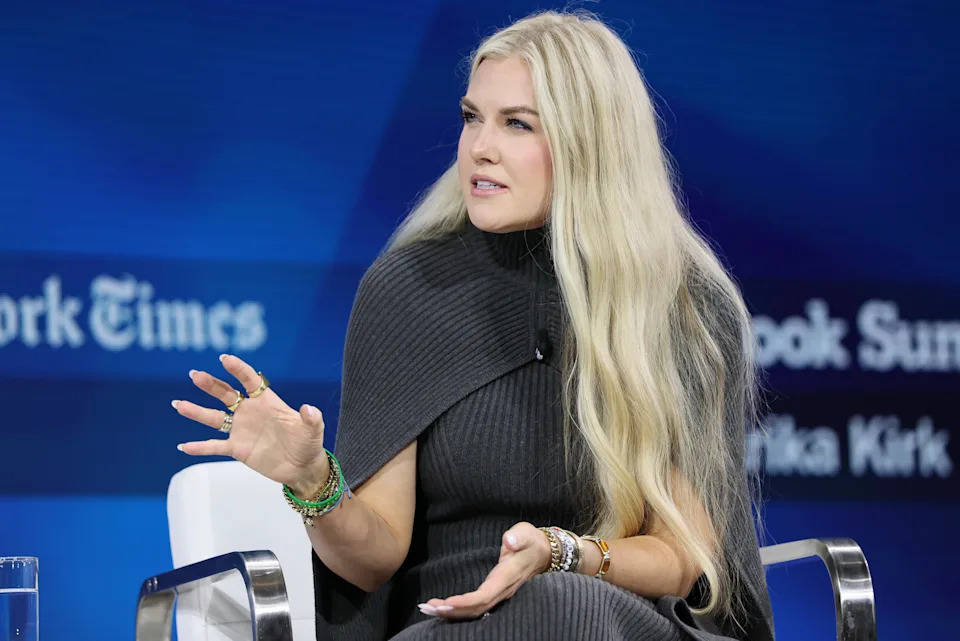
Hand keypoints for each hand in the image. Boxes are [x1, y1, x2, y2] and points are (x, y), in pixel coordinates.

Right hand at [171, 354, 328, 492]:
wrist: (302, 467)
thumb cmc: (309, 444)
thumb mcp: (313, 430)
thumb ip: (311, 418)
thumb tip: (308, 409)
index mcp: (267, 402)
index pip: (250, 381)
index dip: (238, 369)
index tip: (224, 358)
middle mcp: (250, 412)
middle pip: (226, 394)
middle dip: (210, 384)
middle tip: (194, 374)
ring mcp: (241, 430)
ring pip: (214, 418)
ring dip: (196, 411)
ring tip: (178, 404)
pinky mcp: (237, 449)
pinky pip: (215, 447)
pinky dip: (199, 447)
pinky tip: (183, 446)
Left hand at [418, 522, 550, 618]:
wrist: (543, 553)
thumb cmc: (531, 541)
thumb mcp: (526, 533)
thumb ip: (518, 537)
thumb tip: (509, 541)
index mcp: (507, 577)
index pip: (484, 596)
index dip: (465, 602)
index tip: (446, 602)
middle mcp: (502, 591)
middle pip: (475, 609)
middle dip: (451, 611)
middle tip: (427, 608)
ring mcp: (498, 594)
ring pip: (474, 611)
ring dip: (450, 612)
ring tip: (427, 609)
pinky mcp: (493, 593)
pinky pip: (475, 607)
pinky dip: (457, 609)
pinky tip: (441, 607)